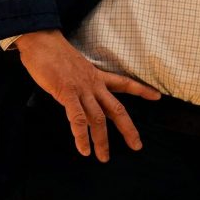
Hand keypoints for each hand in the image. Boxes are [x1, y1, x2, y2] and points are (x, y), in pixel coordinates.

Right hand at [14, 29, 160, 161]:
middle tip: (137, 146)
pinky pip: (78, 118)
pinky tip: (84, 149)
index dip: (141, 90)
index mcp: (97, 76)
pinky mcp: (67, 93)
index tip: (157, 96)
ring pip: (98, 119)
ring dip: (102, 140)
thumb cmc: (53, 54)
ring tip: (104, 157)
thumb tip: (79, 94)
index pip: (124, 83)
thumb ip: (80, 81)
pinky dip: (81, 136)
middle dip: (128, 129)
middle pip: (117, 109)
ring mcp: (82, 89)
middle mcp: (94, 84)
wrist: (42, 41)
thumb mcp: (75, 66)